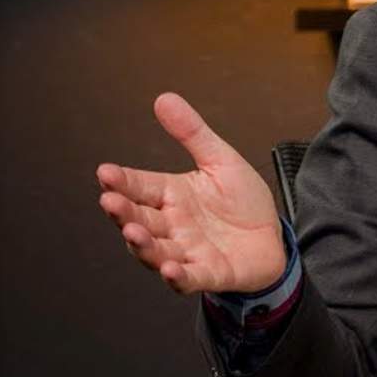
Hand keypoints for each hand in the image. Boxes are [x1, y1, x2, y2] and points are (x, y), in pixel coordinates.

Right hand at [95, 93, 286, 295]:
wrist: (272, 238)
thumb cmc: (242, 202)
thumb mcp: (221, 161)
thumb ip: (192, 133)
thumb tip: (164, 98)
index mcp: (171, 196)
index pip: (139, 186)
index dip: (122, 180)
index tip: (104, 171)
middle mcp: (172, 225)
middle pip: (140, 219)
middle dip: (123, 211)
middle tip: (110, 200)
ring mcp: (187, 252)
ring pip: (155, 250)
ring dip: (142, 244)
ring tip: (132, 232)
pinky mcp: (208, 273)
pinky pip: (188, 278)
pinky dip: (177, 276)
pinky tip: (169, 268)